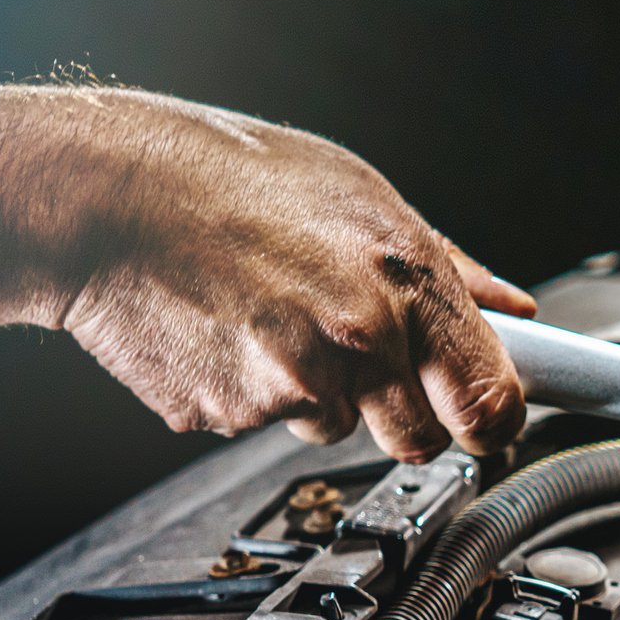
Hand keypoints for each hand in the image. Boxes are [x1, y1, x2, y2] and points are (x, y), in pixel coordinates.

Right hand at [45, 91, 533, 460]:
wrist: (104, 195)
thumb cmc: (231, 179)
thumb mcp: (363, 196)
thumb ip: (452, 268)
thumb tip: (515, 310)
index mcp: (406, 282)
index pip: (491, 399)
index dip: (495, 422)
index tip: (489, 425)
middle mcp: (361, 338)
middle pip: (421, 440)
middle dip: (404, 416)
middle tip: (362, 361)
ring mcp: (293, 385)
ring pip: (336, 430)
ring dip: (317, 395)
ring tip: (271, 318)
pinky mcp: (230, 417)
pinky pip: (263, 425)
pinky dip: (250, 393)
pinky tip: (227, 332)